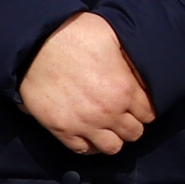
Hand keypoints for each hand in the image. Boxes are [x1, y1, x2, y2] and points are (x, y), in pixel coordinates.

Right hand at [20, 11, 156, 155]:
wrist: (36, 43)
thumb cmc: (75, 33)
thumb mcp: (114, 36)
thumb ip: (132, 61)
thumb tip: (143, 75)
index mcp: (124, 89)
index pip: (148, 113)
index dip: (145, 108)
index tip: (138, 104)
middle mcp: (108, 111)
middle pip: (134, 133)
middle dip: (132, 124)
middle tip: (124, 114)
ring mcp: (84, 123)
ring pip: (112, 147)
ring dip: (114, 138)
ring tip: (108, 126)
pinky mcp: (61, 129)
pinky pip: (83, 149)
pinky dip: (90, 145)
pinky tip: (90, 134)